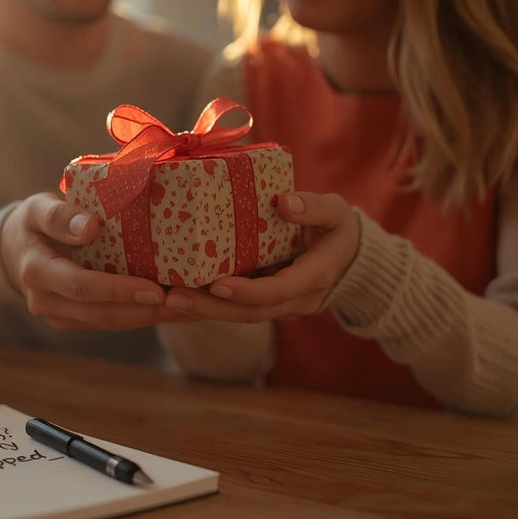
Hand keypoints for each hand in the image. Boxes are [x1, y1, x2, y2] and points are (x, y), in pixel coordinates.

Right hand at [1, 193, 193, 330]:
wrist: (14, 251)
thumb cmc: (34, 223)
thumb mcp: (38, 208)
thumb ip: (59, 216)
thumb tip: (89, 228)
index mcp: (37, 272)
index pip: (82, 286)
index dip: (119, 290)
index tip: (156, 289)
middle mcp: (46, 303)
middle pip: (102, 313)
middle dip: (145, 310)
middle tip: (186, 302)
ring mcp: (61, 318)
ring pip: (111, 322)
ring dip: (150, 317)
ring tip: (189, 307)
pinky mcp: (75, 323)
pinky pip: (111, 322)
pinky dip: (142, 315)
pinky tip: (173, 309)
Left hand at [163, 192, 360, 322]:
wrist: (350, 260)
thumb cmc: (339, 229)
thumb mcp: (337, 212)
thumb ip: (315, 207)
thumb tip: (285, 202)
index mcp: (314, 277)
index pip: (279, 291)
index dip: (249, 291)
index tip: (218, 285)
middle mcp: (296, 300)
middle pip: (251, 313)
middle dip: (211, 309)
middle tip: (173, 299)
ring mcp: (281, 307)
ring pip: (240, 316)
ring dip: (204, 311)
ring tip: (167, 300)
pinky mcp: (266, 304)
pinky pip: (237, 309)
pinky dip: (209, 306)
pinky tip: (177, 297)